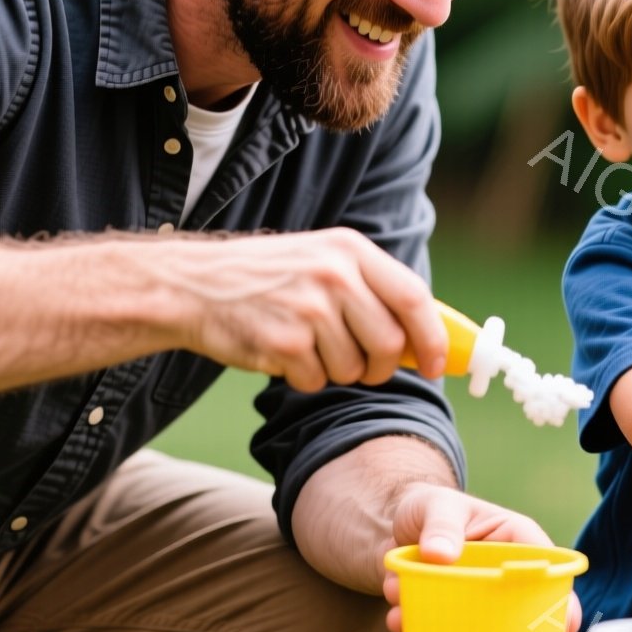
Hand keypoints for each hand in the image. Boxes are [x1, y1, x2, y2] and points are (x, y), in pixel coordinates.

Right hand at [144, 227, 448, 389]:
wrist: (194, 286)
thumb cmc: (269, 278)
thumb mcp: (324, 260)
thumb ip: (373, 289)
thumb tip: (427, 337)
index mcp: (350, 250)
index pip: (414, 297)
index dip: (433, 337)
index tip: (437, 363)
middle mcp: (334, 275)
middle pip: (390, 343)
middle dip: (382, 366)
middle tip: (363, 365)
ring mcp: (308, 310)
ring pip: (354, 368)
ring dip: (337, 371)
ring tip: (309, 346)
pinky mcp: (283, 343)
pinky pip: (316, 381)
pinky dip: (304, 378)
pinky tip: (283, 352)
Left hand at [379, 483, 582, 631]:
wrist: (389, 522)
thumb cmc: (427, 506)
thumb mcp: (436, 505)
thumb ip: (440, 524)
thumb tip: (439, 554)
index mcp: (513, 538)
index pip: (544, 565)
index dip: (560, 595)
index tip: (564, 623)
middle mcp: (499, 570)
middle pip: (519, 605)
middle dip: (501, 624)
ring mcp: (474, 592)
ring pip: (477, 621)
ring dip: (443, 620)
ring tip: (405, 604)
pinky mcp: (448, 607)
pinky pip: (442, 626)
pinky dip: (419, 625)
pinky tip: (397, 615)